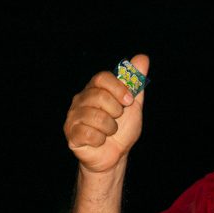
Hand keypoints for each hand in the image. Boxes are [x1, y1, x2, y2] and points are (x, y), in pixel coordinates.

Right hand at [64, 54, 149, 172]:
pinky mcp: (71, 133)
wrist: (115, 155)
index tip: (129, 101)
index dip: (118, 88)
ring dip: (110, 127)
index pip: (102, 77)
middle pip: (99, 96)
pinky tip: (100, 141)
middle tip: (117, 119)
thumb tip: (142, 57)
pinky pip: (88, 133)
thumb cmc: (122, 129)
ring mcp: (73, 116)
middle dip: (116, 111)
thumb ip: (136, 82)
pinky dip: (100, 139)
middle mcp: (81, 99)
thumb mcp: (134, 105)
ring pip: (95, 116)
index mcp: (95, 89)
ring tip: (109, 131)